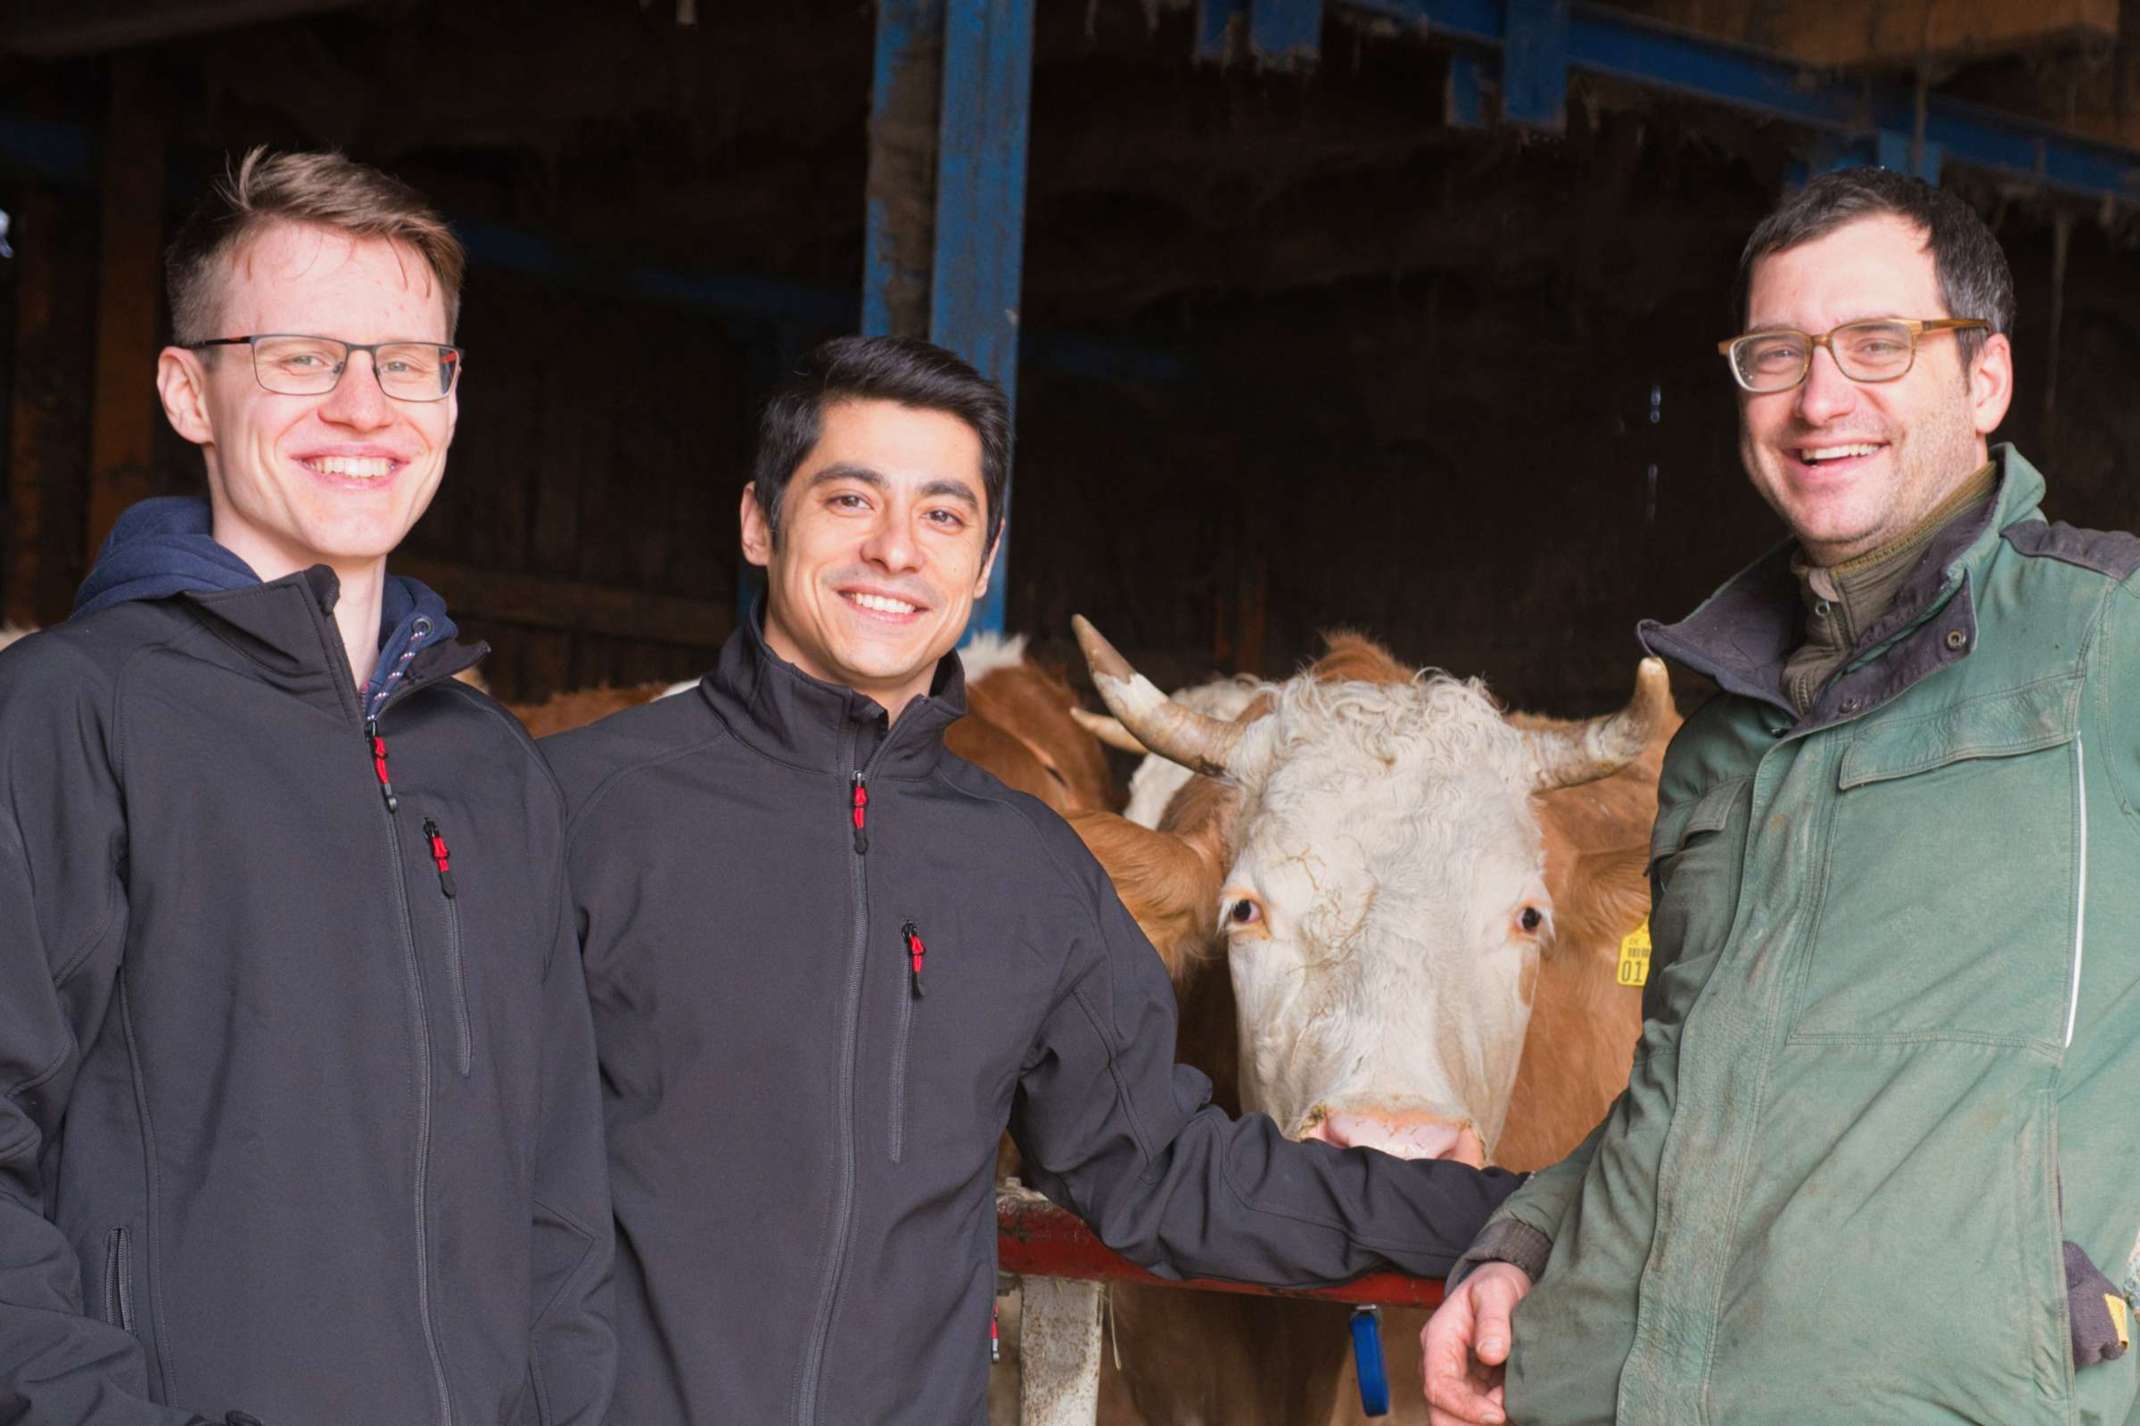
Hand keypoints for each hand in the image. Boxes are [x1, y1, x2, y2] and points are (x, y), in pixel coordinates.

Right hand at [1422, 1262, 1531, 1424]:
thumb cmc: (1495, 1284)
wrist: (1501, 1285)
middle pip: (1440, 1411)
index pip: (1439, 1385)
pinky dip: (1497, 1415)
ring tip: (1516, 1403)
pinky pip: (1478, 1413)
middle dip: (1469, 1423)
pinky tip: (1517, 1404)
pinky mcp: (1473, 1388)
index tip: (1498, 1415)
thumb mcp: (1496, 1290)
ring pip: (1459, 1418)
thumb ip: (1493, 1320)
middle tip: (1506, 1417)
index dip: (1465, 1407)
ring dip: (1485, 1419)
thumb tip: (1490, 1353)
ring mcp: (1456, 1378)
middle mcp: (1440, 1364)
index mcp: (1438, 1340)